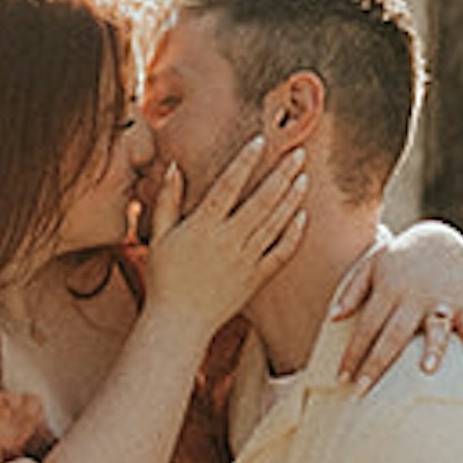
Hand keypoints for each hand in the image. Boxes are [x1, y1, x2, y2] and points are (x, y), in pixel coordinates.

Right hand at [134, 126, 305, 344]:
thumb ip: (167, 200)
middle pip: (260, 201)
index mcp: (201, 227)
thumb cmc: (164, 278)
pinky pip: (279, 254)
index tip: (261, 140)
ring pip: (274, 224)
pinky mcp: (255, 280)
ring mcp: (244, 261)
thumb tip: (174, 166)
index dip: (245, 161)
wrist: (178, 323)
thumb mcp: (158, 235)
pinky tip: (302, 217)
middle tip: (298, 153)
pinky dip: (293, 236)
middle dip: (281, 174)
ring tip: (304, 177)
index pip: (228, 186)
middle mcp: (226, 241)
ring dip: (291, 199)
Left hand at [328, 220, 462, 385]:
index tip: (341, 377)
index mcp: (389, 288)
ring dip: (432, 349)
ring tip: (426, 371)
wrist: (441, 239)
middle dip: (378, 362)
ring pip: (436, 328)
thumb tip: (332, 317)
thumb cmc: (399, 260)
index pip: (368, 325)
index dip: (354, 351)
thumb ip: (352, 291)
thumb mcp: (372, 265)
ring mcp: (440, 301)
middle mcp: (414, 296)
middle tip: (362, 389)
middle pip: (395, 334)